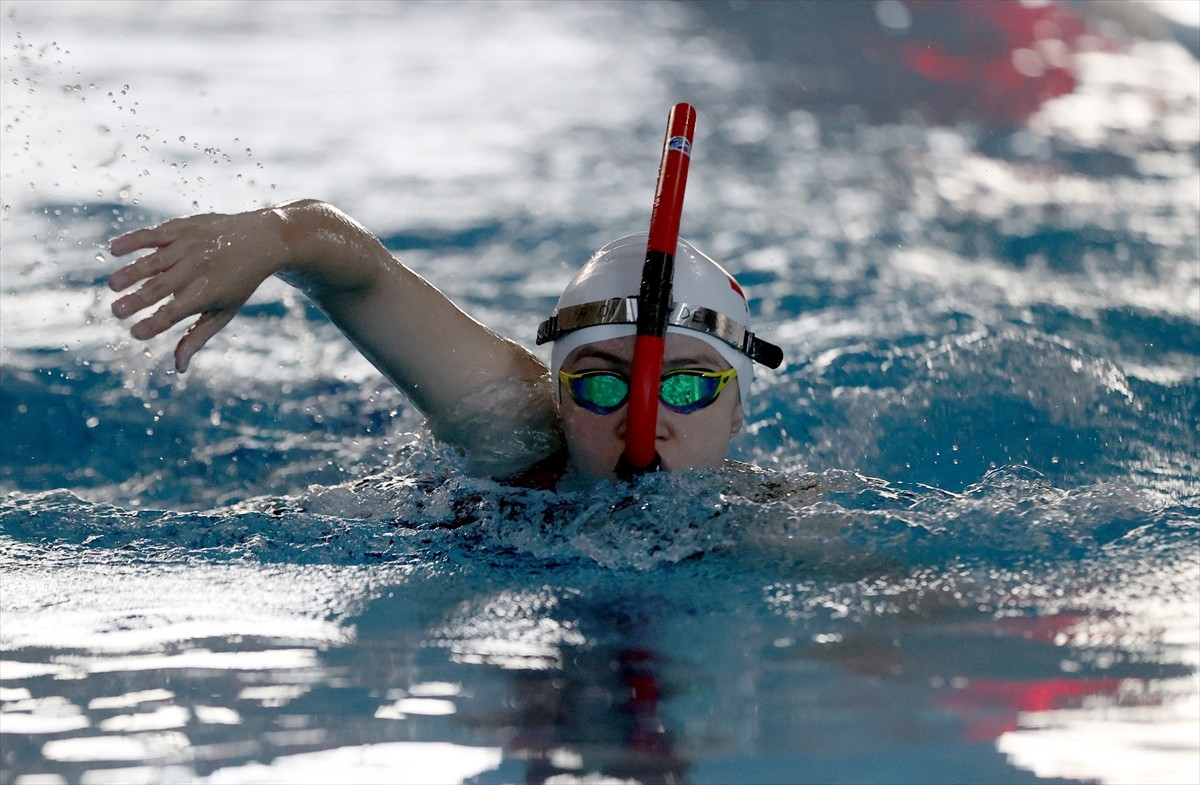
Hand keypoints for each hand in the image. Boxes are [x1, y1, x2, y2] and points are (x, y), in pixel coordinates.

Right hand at [108, 209, 286, 371]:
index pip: (176, 312)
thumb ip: (197, 336)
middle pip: (161, 287)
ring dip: (130, 272)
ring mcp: (189, 246)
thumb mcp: (224, 311)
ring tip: (112, 285)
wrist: (262, 239)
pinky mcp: (182, 227)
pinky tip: (113, 249)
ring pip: (153, 260)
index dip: (156, 323)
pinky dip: (132, 240)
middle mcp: (197, 268)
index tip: (136, 333)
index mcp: (207, 292)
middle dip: (137, 300)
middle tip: (115, 312)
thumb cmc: (239, 282)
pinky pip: (153, 234)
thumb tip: (179, 367)